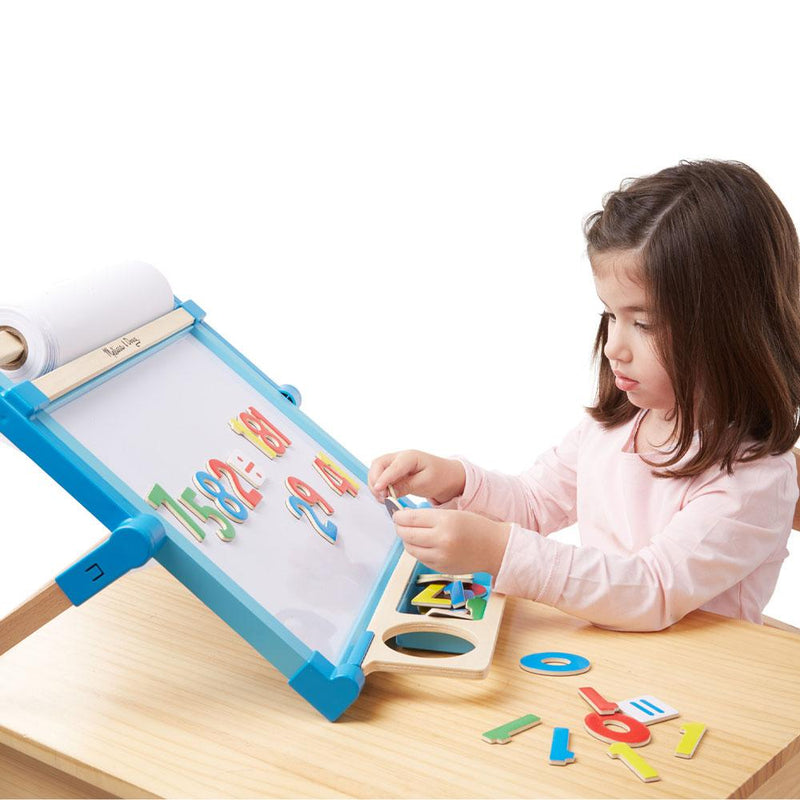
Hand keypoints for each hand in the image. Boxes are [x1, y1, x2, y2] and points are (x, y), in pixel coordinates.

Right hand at [368, 450, 465, 504]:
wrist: (447, 476)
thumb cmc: (440, 477)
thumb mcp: (425, 483)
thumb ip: (406, 486)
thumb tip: (388, 492)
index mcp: (411, 456)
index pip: (393, 466)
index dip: (383, 478)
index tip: (378, 490)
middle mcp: (400, 457)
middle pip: (378, 464)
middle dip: (375, 480)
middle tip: (381, 497)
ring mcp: (396, 463)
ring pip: (376, 470)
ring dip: (375, 484)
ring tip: (383, 499)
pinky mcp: (394, 471)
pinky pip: (380, 476)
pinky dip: (378, 486)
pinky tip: (385, 497)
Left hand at [392, 507, 510, 575]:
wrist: (495, 548)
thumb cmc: (476, 528)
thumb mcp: (453, 513)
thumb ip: (428, 516)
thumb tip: (404, 518)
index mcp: (445, 521)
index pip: (410, 518)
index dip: (399, 515)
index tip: (396, 513)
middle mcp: (441, 540)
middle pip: (406, 534)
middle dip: (399, 527)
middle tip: (399, 522)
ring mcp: (440, 557)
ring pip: (410, 548)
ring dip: (406, 539)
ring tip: (410, 533)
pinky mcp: (440, 568)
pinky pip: (420, 558)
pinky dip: (417, 550)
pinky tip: (422, 543)